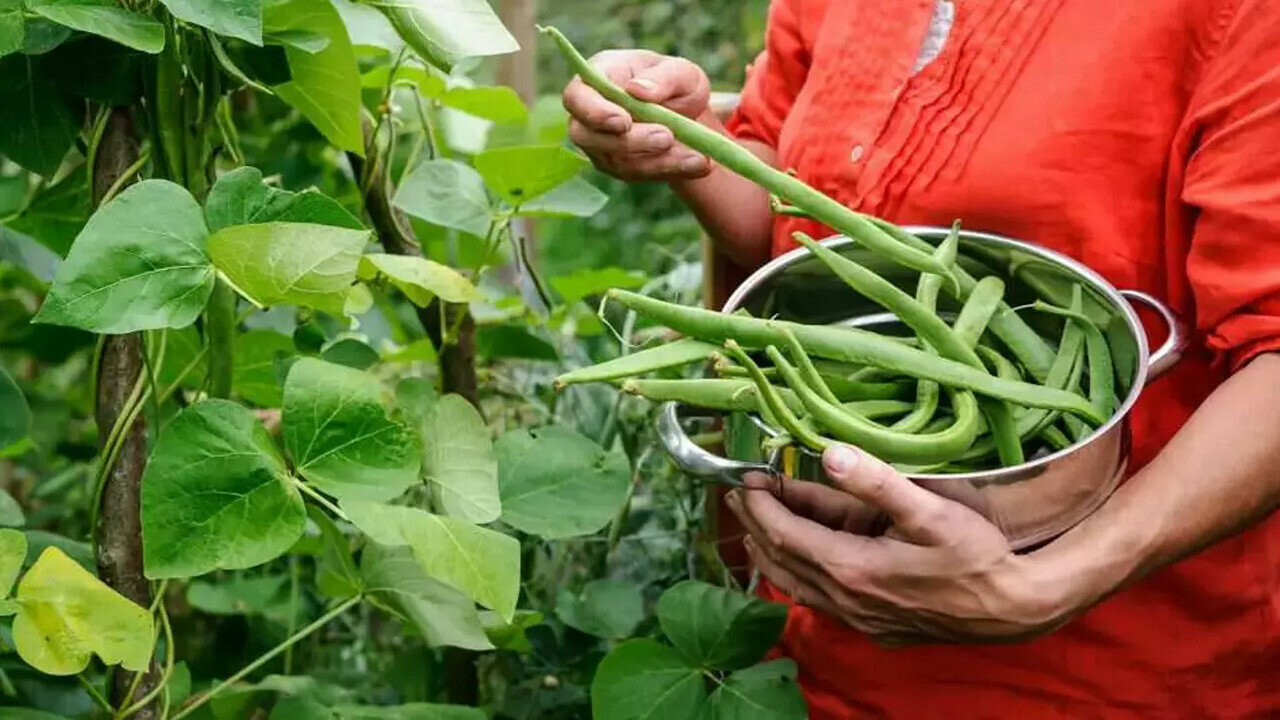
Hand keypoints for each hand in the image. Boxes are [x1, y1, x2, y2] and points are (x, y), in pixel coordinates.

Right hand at [561, 49, 712, 181]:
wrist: (686, 112)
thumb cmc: (675, 81)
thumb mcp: (680, 71)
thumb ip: (662, 77)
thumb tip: (637, 90)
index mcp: (597, 78)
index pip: (576, 98)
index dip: (594, 113)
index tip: (624, 122)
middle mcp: (589, 116)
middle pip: (591, 137)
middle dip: (631, 142)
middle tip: (667, 137)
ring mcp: (600, 145)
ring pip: (617, 162)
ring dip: (657, 161)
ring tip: (696, 156)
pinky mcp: (619, 167)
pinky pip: (639, 175)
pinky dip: (670, 171)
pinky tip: (699, 165)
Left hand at [726, 445, 1073, 646]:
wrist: (1012, 609)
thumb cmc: (975, 556)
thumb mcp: (931, 511)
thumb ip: (878, 482)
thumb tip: (829, 453)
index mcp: (852, 568)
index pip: (786, 534)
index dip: (761, 505)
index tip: (746, 476)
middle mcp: (846, 600)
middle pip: (783, 561)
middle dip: (755, 526)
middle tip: (737, 495)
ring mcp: (858, 619)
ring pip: (796, 585)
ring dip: (772, 552)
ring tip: (755, 526)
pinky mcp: (873, 627)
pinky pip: (819, 599)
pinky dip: (798, 574)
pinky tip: (802, 559)